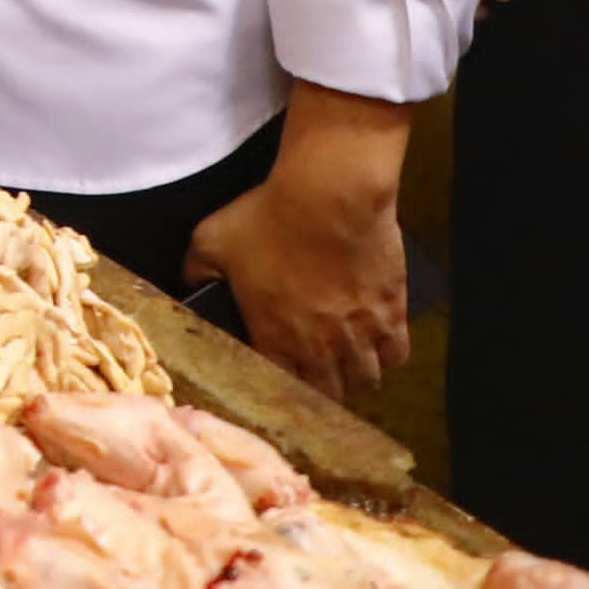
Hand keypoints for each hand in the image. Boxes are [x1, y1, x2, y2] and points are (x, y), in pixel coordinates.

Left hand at [186, 153, 410, 401]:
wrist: (328, 195)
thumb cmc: (268, 216)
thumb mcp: (209, 242)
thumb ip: (197, 273)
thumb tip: (192, 287)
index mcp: (273, 336)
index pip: (277, 384)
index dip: (276, 383)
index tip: (275, 374)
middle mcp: (320, 345)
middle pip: (327, 392)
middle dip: (318, 389)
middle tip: (315, 377)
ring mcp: (361, 331)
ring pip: (365, 379)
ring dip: (355, 377)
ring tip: (347, 367)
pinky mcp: (392, 311)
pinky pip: (397, 354)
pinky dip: (388, 356)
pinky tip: (379, 349)